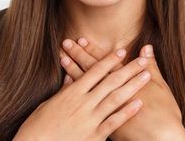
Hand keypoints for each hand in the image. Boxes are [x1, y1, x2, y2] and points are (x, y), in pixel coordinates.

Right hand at [14, 47, 151, 140]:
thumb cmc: (38, 127)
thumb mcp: (48, 105)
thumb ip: (63, 92)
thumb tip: (71, 78)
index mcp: (71, 94)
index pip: (94, 72)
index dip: (109, 60)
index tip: (122, 51)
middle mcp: (83, 103)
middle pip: (110, 81)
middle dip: (128, 69)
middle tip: (143, 60)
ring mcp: (89, 119)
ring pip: (115, 98)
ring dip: (133, 85)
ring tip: (146, 76)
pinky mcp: (94, 136)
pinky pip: (113, 122)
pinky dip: (127, 112)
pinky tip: (138, 103)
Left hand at [60, 39, 184, 140]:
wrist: (162, 139)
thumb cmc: (165, 115)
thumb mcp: (162, 88)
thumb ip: (153, 67)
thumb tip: (147, 48)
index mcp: (127, 82)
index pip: (106, 62)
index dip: (93, 50)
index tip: (81, 40)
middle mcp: (113, 93)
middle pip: (93, 71)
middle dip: (79, 56)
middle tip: (66, 43)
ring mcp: (106, 108)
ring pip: (86, 86)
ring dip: (73, 71)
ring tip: (62, 59)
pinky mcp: (103, 122)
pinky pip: (85, 104)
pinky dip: (77, 94)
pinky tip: (67, 84)